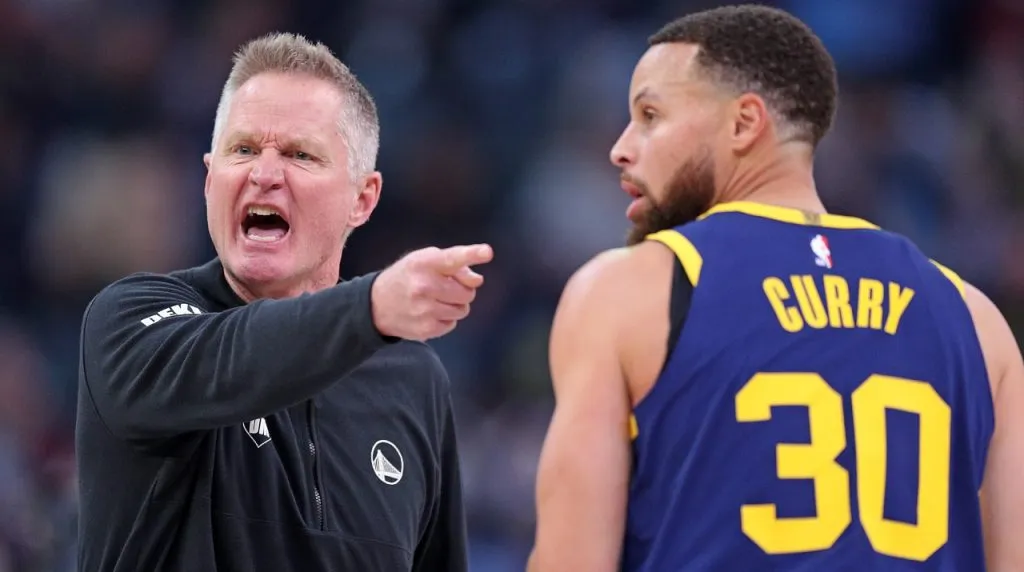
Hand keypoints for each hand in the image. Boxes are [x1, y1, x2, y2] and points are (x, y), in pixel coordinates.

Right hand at [371, 244, 493, 339]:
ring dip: (455, 305)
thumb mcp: (424, 260)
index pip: (453, 258)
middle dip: (462, 290)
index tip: (487, 252)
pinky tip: (430, 312)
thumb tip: (477, 280)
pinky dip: (446, 319)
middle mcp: (424, 286)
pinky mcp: (426, 328)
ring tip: (437, 300)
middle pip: (467, 292)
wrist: (375, 305)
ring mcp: (425, 309)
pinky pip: (452, 324)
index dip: (472, 254)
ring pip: (463, 310)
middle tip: (446, 288)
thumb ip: (454, 265)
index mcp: (424, 263)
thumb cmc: (407, 277)